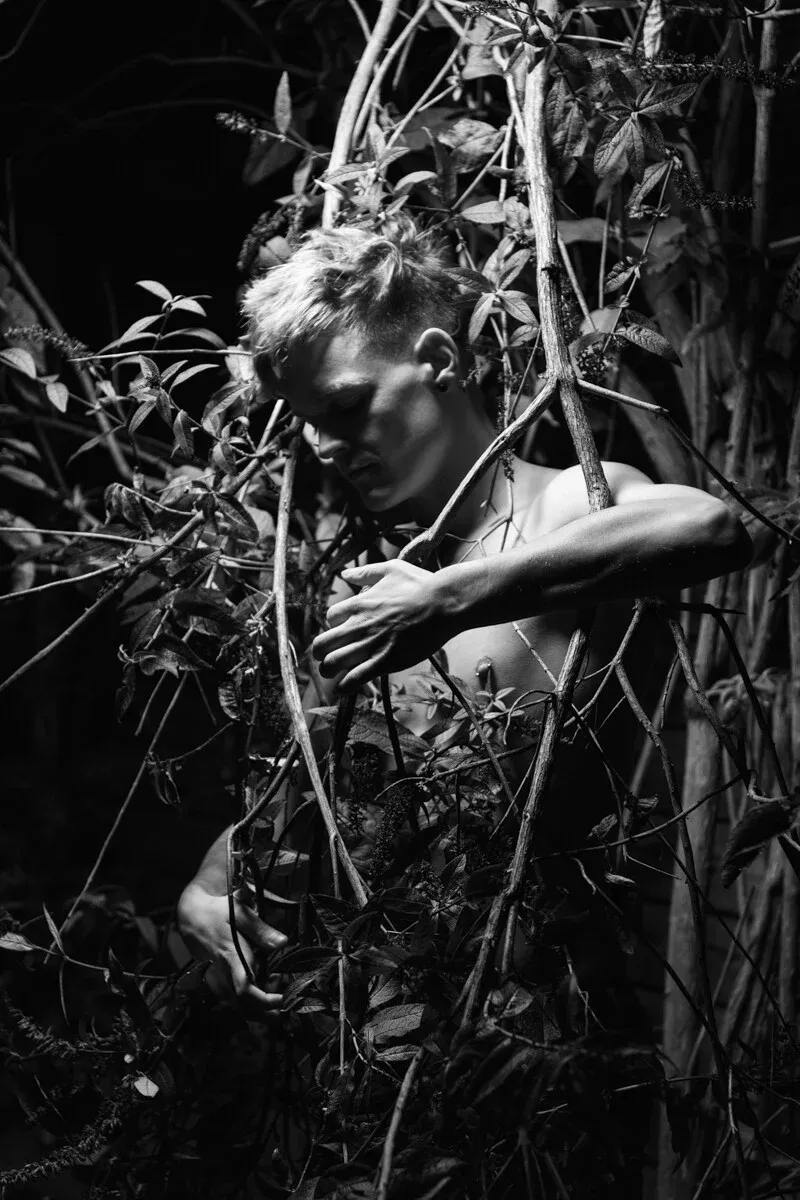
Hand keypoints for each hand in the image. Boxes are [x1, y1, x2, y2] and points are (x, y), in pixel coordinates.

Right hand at [176, 880, 287, 1018]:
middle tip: (286, 1013)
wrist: (190, 917)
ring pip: (236, 1006)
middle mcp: (222, 974)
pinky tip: (261, 1004)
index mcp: (230, 957)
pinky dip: (247, 1007)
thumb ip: (261, 930)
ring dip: (257, 1013)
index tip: (282, 999)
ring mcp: (216, 980)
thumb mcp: (239, 912)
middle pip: (243, 1006)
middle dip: (265, 1015)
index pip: (245, 989)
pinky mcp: (214, 981)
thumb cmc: (216, 913)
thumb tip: (283, 943)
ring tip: (277, 1013)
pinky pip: (231, 1001)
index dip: (264, 1001)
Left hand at [312, 560, 452, 692]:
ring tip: (333, 675)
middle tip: (327, 658)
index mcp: (359, 604)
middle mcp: (359, 625)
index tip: (344, 631)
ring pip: (332, 664)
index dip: (334, 626)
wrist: (444, 604)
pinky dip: (343, 687)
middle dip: (320, 653)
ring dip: (328, 671)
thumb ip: (366, 572)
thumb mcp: (392, 569)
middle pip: (321, 644)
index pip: (329, 618)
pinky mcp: (384, 662)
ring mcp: (370, 645)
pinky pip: (353, 679)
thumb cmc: (422, 585)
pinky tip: (343, 689)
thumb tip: (345, 574)